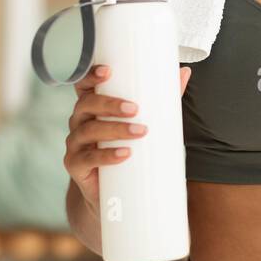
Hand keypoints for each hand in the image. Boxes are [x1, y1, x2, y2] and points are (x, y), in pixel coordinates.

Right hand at [62, 64, 191, 208]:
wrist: (111, 189)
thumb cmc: (127, 145)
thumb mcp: (144, 120)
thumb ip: (162, 98)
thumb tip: (184, 72)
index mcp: (92, 106)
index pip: (85, 86)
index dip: (91, 76)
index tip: (108, 71)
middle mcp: (79, 121)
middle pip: (87, 105)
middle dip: (110, 104)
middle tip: (135, 109)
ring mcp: (75, 143)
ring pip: (88, 131)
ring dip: (115, 130)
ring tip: (139, 132)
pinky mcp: (75, 165)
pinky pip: (87, 158)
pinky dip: (106, 156)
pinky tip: (124, 154)